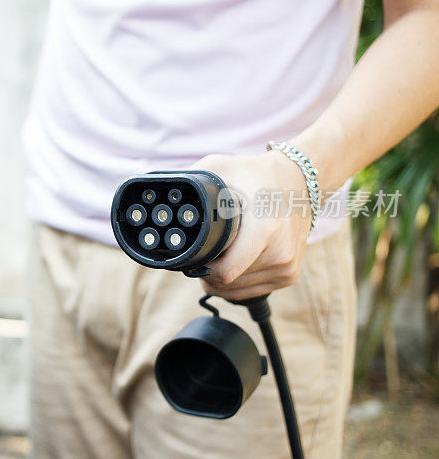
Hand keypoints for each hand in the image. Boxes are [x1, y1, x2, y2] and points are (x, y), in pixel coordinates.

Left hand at [191, 152, 312, 300]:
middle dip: (211, 272)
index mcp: (264, 230)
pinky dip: (241, 281)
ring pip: (239, 290)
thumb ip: (190, 180)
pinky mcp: (290, 274)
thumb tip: (161, 191)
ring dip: (226, 278)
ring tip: (225, 253)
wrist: (299, 179)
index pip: (224, 273)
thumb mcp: (220, 167)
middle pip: (228, 283)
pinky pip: (254, 290)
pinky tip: (238, 260)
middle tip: (209, 251)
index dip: (202, 269)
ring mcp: (288, 266)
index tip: (197, 256)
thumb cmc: (255, 174)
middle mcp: (280, 252)